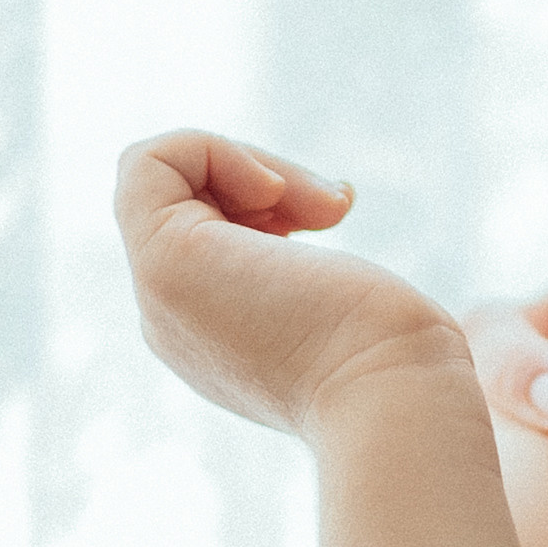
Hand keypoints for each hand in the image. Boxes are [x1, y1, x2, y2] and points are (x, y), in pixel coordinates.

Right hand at [115, 130, 466, 437]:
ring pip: (166, 176)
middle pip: (185, 200)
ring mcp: (161, 295)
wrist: (394, 399)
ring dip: (253, 162)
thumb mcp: (349, 304)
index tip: (328, 216)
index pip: (202, 230)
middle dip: (265, 176)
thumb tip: (320, 205)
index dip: (262, 197)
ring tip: (321, 205)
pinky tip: (275, 190)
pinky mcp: (167, 264)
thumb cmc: (399, 362)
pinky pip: (148, 163)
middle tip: (333, 206)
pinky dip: (213, 147)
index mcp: (212, 335)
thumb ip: (307, 274)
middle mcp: (174, 319)